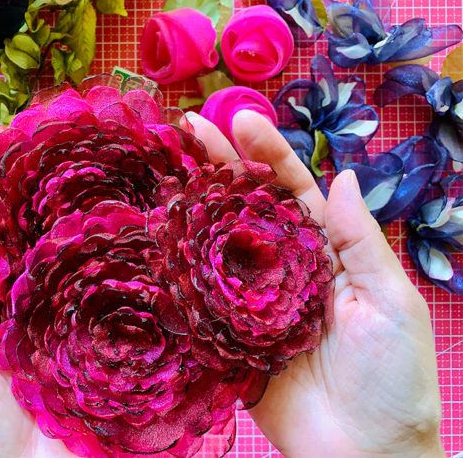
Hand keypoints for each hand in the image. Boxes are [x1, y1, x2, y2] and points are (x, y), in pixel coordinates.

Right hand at [186, 110, 443, 456]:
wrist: (365, 455)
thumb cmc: (392, 380)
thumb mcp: (391, 302)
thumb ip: (361, 241)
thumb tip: (345, 176)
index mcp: (325, 254)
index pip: (292, 193)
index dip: (268, 155)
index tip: (241, 120)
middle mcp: (282, 271)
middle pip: (244, 209)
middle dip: (219, 167)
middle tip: (188, 129)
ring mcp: (249, 303)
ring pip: (215, 246)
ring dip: (190, 208)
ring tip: (162, 169)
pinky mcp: (226, 339)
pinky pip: (197, 301)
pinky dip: (175, 272)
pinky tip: (153, 241)